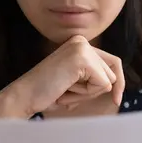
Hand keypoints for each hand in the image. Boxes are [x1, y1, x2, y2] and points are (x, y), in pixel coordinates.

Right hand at [0, 35, 124, 142]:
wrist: (24, 96)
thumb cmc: (47, 93)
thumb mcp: (75, 82)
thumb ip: (92, 77)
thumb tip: (117, 84)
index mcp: (79, 44)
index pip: (112, 63)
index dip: (117, 83)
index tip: (116, 100)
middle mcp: (82, 41)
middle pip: (113, 72)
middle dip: (93, 90)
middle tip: (66, 91)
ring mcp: (82, 48)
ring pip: (108, 80)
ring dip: (88, 93)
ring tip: (64, 89)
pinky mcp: (82, 58)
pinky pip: (103, 84)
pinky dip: (86, 94)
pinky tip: (65, 90)